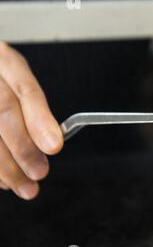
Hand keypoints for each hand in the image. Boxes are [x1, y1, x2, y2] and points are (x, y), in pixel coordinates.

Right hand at [0, 42, 62, 199]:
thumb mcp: (13, 82)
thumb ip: (30, 108)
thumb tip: (50, 142)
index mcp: (4, 60)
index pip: (24, 89)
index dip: (39, 120)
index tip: (54, 146)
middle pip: (2, 110)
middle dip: (23, 147)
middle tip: (39, 173)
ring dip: (4, 167)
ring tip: (24, 186)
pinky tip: (1, 181)